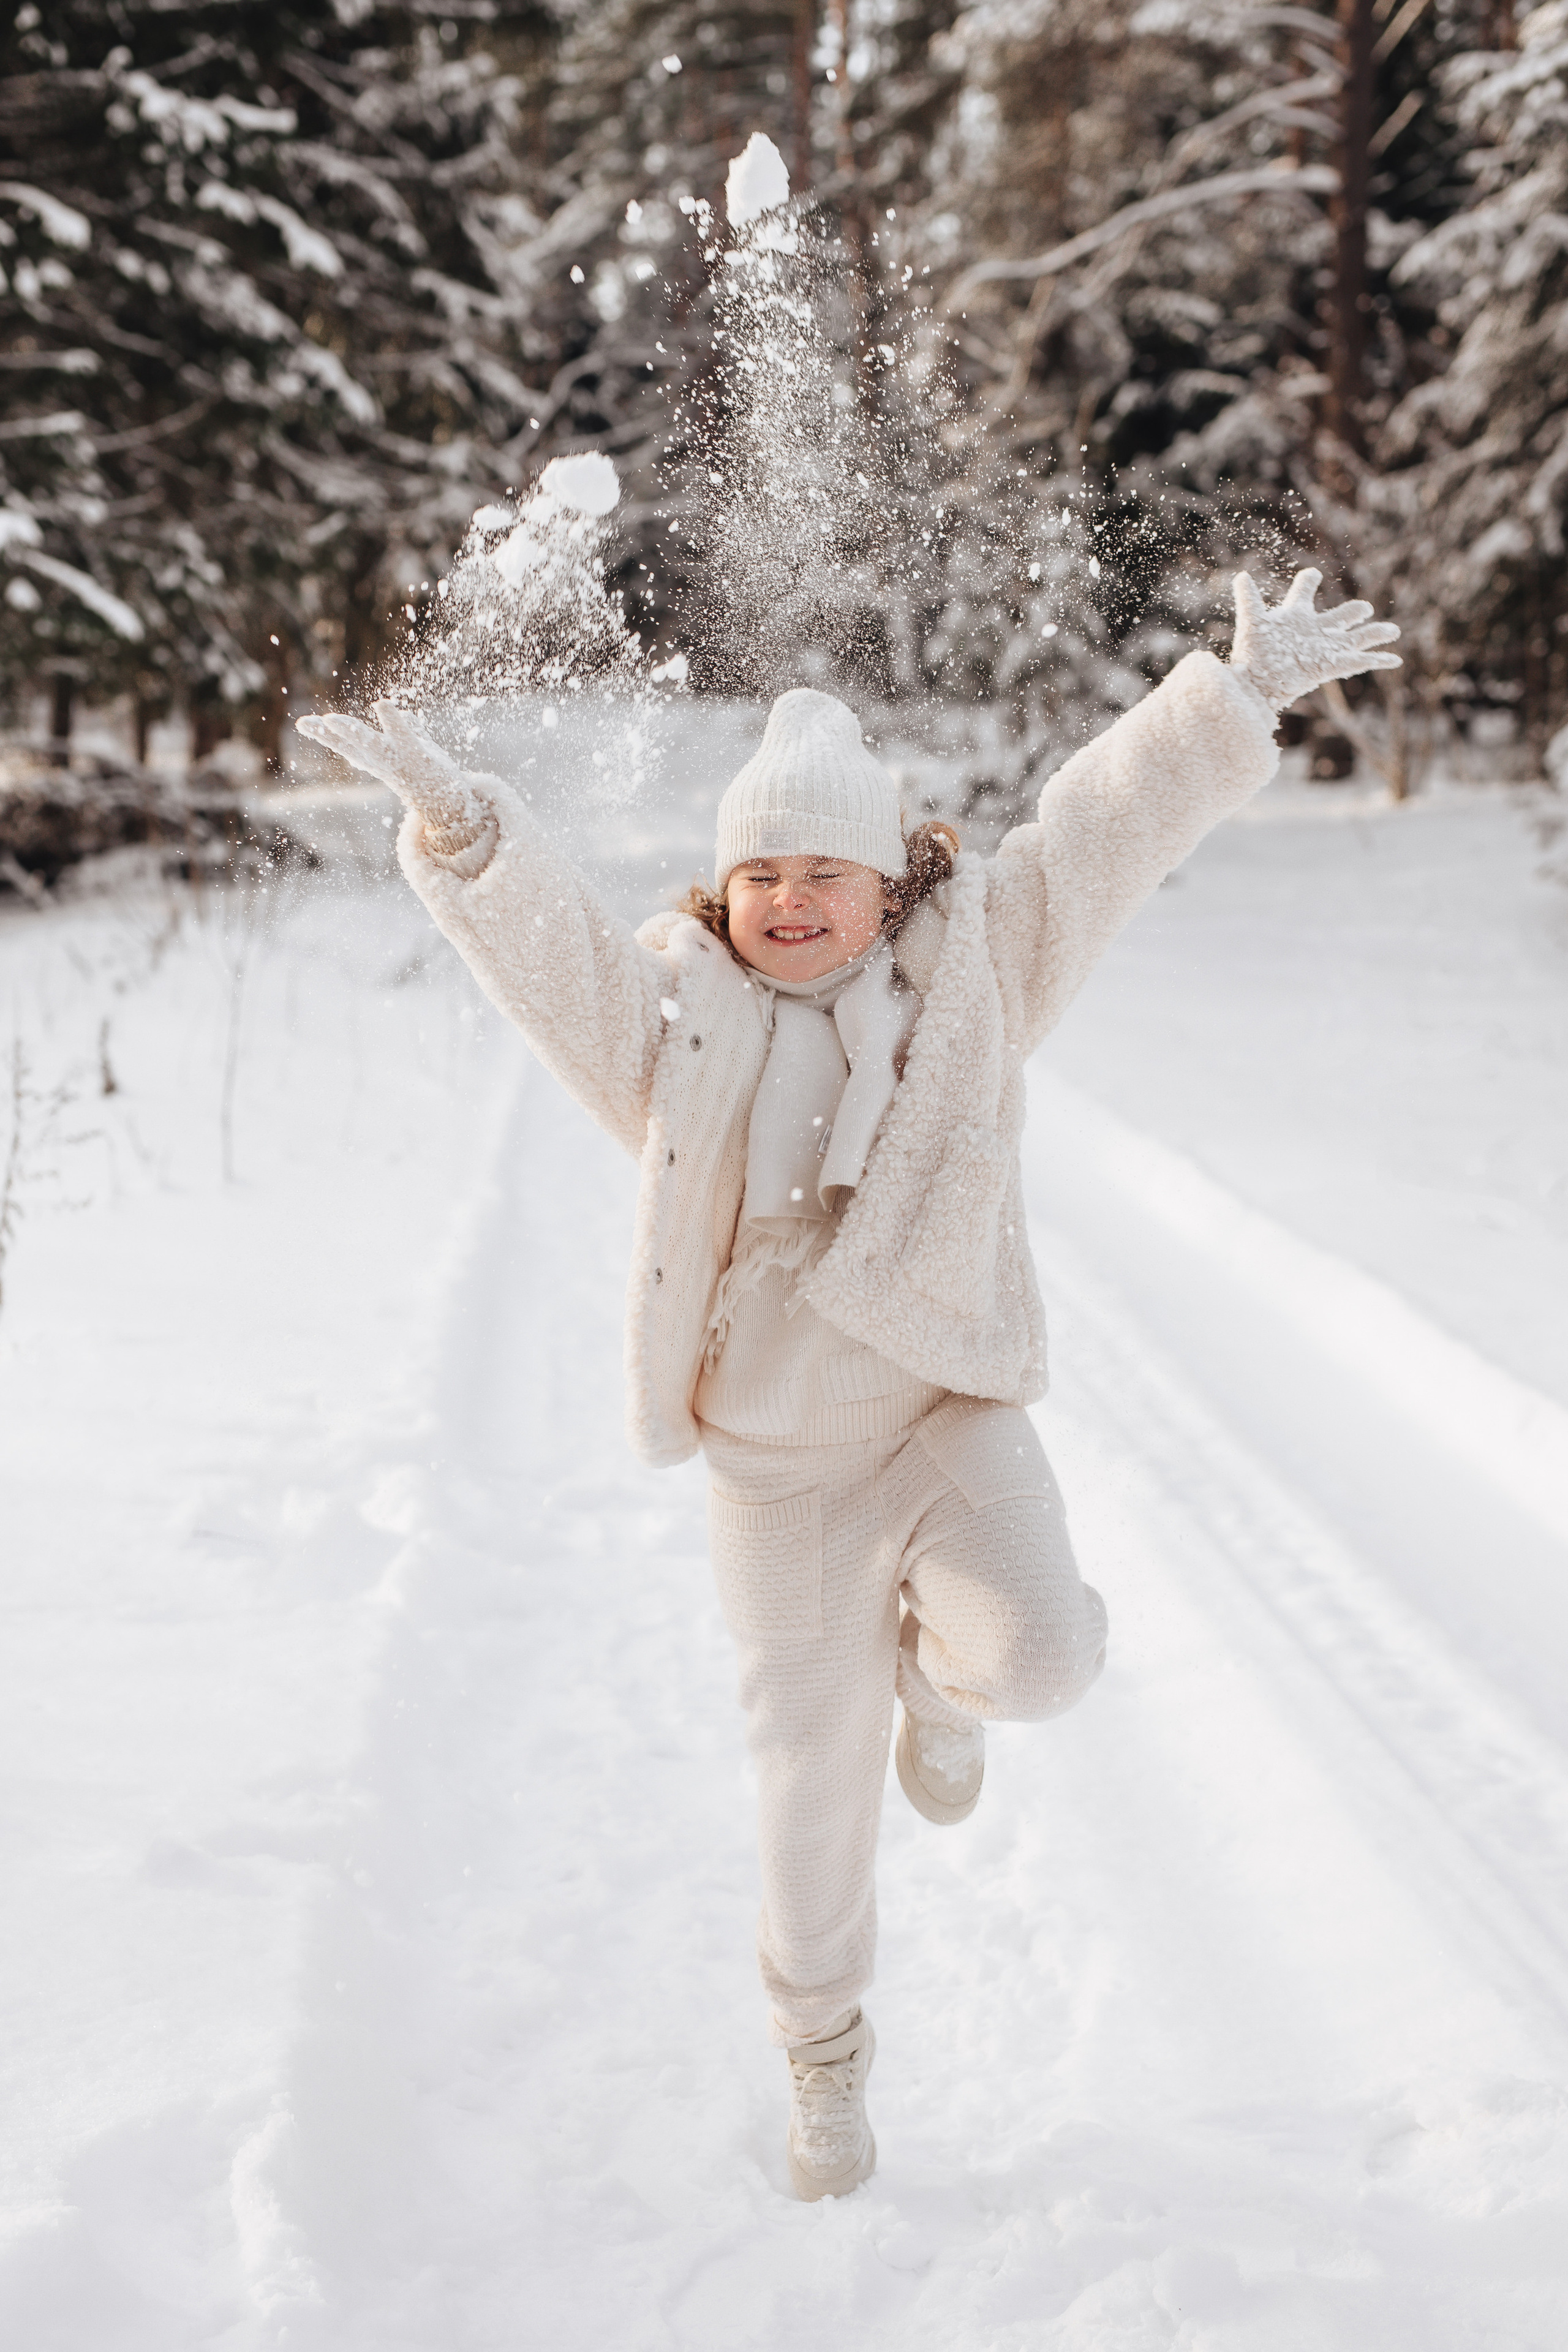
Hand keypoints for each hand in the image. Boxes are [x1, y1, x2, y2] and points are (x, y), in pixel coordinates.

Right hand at [295, 700, 493, 855]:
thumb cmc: (431, 777)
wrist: (453, 805)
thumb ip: (411, 731)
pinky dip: (393, 720)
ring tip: (333, 719)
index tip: (302, 723)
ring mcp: (398, 760)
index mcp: (377, 760)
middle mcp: (383, 762)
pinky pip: (403, 736)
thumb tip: (407, 715)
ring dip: (352, 732)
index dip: (325, 734)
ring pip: (371, 744)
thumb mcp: (418, 748)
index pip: (346, 744)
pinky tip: (382, 705)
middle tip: (308, 723)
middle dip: (329, 734)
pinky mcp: (417, 756)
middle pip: (350, 746)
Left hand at [1230, 569, 1401, 712]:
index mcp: (1295, 617)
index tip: (1313, 575)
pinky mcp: (1330, 665)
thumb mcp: (1252, 623)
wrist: (1255, 685)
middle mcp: (1313, 631)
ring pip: (1356, 638)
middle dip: (1355, 611)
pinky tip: (1394, 660)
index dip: (1308, 582)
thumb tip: (1242, 576)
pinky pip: (1358, 661)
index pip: (1304, 593)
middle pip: (1340, 617)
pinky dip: (1378, 660)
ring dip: (1375, 633)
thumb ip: (1249, 598)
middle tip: (1365, 608)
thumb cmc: (1252, 656)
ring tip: (1393, 630)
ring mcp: (1324, 649)